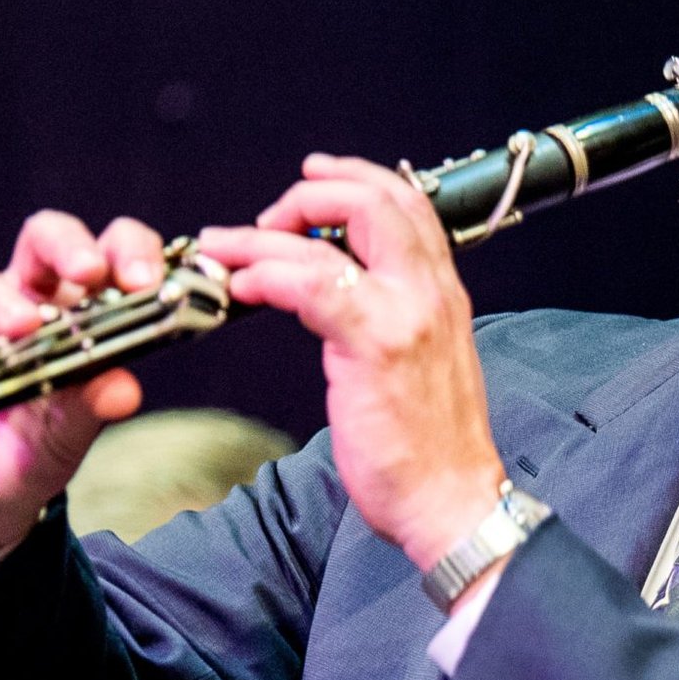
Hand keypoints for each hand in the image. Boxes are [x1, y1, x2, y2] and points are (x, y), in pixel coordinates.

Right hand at [0, 212, 163, 563]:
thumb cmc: (34, 452)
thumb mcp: (71, 435)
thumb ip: (94, 407)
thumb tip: (125, 389)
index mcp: (81, 311)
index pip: (110, 256)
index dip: (131, 253)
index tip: (146, 283)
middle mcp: (31, 300)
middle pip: (48, 239)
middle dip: (70, 246)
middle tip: (89, 271)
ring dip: (8, 302)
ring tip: (24, 330)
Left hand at [198, 154, 506, 572]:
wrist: (453, 501)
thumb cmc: (430, 448)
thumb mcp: (421, 362)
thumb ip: (391, 319)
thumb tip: (339, 297)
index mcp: (442, 292)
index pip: (406, 203)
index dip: (354, 178)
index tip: (310, 179)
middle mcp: (430, 292)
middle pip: (375, 199)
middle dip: (310, 193)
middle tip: (268, 218)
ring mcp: (405, 315)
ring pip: (334, 236)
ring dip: (265, 234)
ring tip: (225, 247)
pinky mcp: (375, 346)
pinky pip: (312, 288)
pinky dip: (268, 275)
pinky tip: (243, 287)